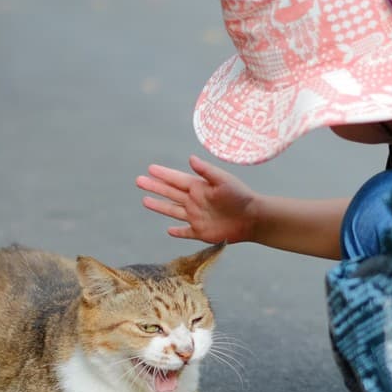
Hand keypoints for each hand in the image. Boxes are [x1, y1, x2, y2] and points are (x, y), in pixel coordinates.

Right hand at [136, 155, 257, 243]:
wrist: (253, 218)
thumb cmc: (240, 196)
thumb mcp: (224, 181)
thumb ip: (207, 171)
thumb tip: (190, 158)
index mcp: (199, 187)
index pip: (176, 180)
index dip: (163, 174)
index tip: (150, 169)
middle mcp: (195, 201)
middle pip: (170, 193)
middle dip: (155, 187)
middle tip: (139, 180)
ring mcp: (196, 217)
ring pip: (173, 211)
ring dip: (159, 206)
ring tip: (145, 200)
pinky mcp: (201, 232)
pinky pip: (185, 232)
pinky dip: (177, 232)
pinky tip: (168, 230)